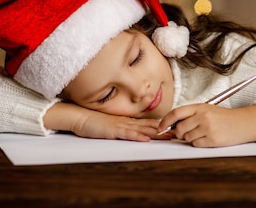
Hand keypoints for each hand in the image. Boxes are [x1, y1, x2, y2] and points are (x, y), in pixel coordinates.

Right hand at [44, 102, 166, 141]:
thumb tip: (135, 131)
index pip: (146, 124)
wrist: (79, 117)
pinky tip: (145, 139)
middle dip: (162, 130)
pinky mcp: (112, 130)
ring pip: (140, 129)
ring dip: (154, 133)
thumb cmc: (93, 122)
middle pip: (147, 126)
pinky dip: (136, 136)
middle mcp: (126, 122)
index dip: (159, 126)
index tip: (172, 129)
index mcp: (126, 121)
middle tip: (176, 133)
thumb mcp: (111, 124)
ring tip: (166, 135)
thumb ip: (122, 126)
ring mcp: (119, 125)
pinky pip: (126, 134)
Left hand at [158, 104, 255, 146]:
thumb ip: (191, 115)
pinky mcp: (213, 139)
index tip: (160, 127)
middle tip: (185, 133)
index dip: (165, 121)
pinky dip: (198, 143)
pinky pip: (196, 144)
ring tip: (202, 133)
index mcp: (200, 107)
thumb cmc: (224, 117)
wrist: (243, 123)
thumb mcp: (207, 110)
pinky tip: (207, 138)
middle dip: (179, 133)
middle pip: (179, 128)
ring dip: (190, 138)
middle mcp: (203, 116)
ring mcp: (208, 128)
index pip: (176, 112)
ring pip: (187, 138)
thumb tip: (172, 126)